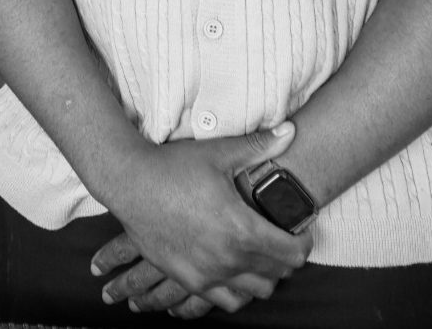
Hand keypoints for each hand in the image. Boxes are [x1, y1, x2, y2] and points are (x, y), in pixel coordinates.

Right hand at [91, 122, 312, 318]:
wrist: (128, 182)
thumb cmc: (172, 166)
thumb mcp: (217, 153)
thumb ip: (258, 145)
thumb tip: (291, 130)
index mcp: (241, 228)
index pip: (293, 254)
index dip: (303, 242)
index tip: (297, 230)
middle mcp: (229, 258)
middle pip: (278, 275)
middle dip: (284, 257)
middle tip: (276, 237)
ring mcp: (208, 273)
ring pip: (256, 292)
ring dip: (262, 276)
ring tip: (255, 255)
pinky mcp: (189, 280)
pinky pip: (227, 302)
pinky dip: (236, 290)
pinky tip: (231, 270)